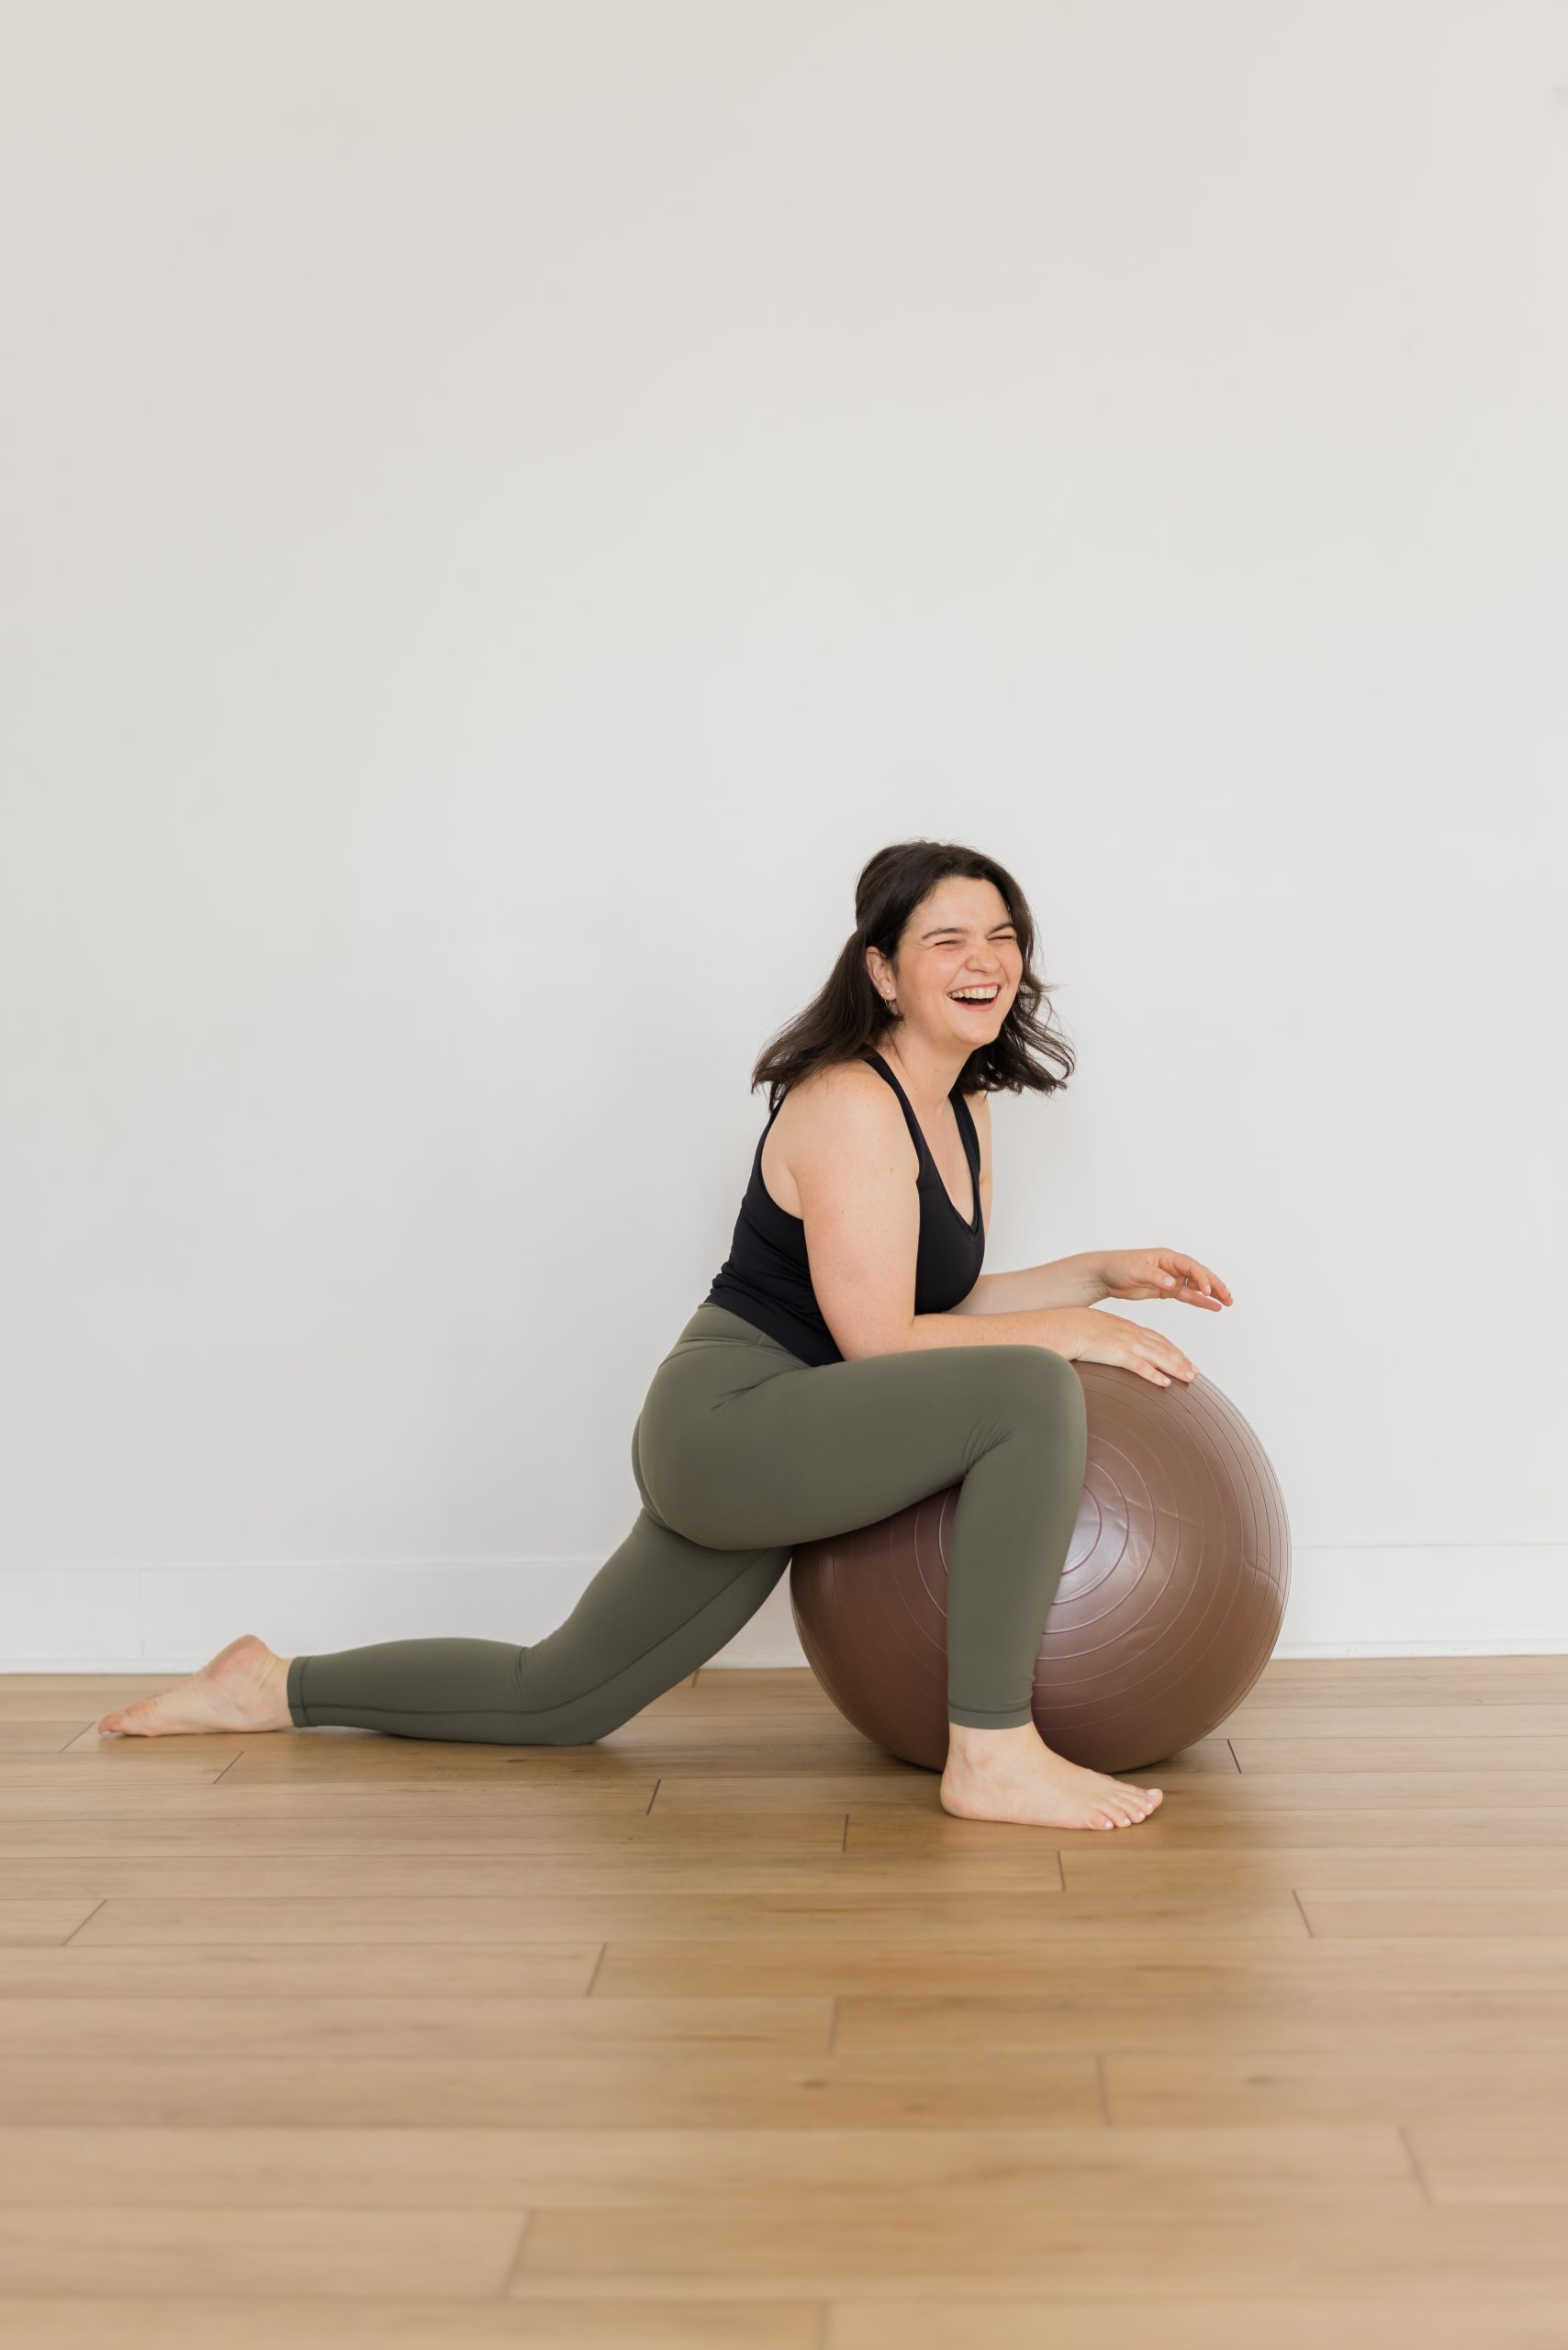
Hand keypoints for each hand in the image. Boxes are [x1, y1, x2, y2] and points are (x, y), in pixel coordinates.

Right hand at [1056, 1306, 1196, 1388]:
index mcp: (1126, 1327)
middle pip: (1163, 1347)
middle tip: (1195, 1371)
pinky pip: (1140, 1366)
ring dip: (1176, 1367)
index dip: (1172, 1349)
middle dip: (1181, 1360)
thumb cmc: (1074, 1329)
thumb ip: (1107, 1339)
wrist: (1063, 1326)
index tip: (1184, 1358)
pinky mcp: (1116, 1354)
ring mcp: (1125, 1343)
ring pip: (1158, 1356)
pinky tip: (1165, 1382)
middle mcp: (1130, 1334)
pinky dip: (1154, 1374)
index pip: (1156, 1338)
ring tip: (1190, 1377)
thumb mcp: (1096, 1330)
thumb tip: (1109, 1348)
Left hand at [1096, 1247, 1231, 1312]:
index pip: (1191, 1267)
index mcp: (1167, 1257)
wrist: (1104, 1275)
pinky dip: (1200, 1301)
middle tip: (1228, 1297)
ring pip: (1196, 1286)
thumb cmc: (1117, 1266)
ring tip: (1227, 1302)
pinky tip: (1212, 1307)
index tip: (1208, 1291)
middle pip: (1199, 1275)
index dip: (1201, 1278)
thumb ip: (1155, 1277)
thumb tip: (1172, 1283)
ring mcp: (1171, 1279)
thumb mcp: (1135, 1270)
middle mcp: (1172, 1266)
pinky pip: (1187, 1295)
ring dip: (1211, 1294)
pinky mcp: (1166, 1291)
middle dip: (1215, 1285)